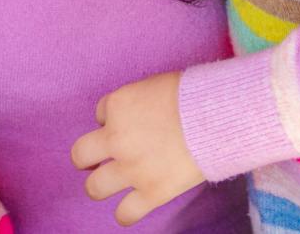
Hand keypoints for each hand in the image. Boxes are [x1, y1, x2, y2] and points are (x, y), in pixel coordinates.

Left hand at [71, 71, 203, 225]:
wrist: (218, 116)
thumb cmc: (194, 94)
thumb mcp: (156, 85)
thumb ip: (139, 103)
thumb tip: (139, 117)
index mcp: (118, 106)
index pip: (100, 114)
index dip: (114, 120)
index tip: (129, 123)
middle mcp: (117, 139)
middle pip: (81, 155)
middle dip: (89, 157)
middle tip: (100, 159)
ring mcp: (132, 168)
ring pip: (94, 188)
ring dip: (100, 185)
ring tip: (111, 184)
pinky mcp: (152, 192)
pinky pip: (125, 213)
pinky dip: (125, 213)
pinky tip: (130, 208)